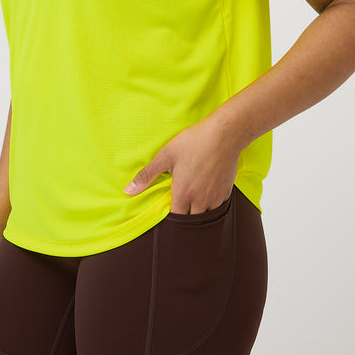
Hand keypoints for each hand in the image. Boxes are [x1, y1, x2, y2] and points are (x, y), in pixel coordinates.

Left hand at [123, 115, 241, 213]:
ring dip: (198, 211)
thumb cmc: (193, 142)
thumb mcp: (165, 156)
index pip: (175, 218)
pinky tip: (207, 191)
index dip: (170, 216)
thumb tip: (128, 191)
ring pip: (206, 215)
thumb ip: (147, 175)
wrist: (224, 134)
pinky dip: (211, 204)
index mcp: (183, 194)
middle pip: (191, 220)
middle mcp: (200, 200)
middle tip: (180, 202)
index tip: (168, 207)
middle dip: (184, 215)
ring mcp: (215, 197)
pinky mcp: (227, 192)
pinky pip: (218, 207)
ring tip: (193, 198)